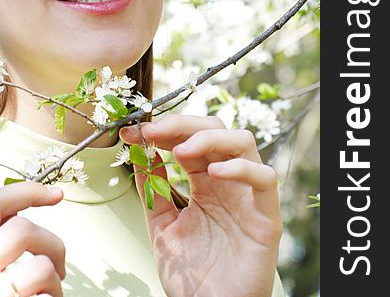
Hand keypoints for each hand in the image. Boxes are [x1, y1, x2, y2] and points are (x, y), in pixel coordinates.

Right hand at [0, 182, 65, 296]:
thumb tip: (25, 211)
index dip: (27, 191)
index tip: (56, 195)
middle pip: (19, 226)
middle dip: (51, 240)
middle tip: (60, 262)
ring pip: (37, 259)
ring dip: (55, 271)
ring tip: (51, 291)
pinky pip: (42, 283)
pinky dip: (55, 293)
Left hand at [120, 115, 281, 296]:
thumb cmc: (192, 275)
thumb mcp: (161, 225)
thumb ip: (152, 189)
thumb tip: (138, 152)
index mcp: (203, 180)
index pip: (187, 138)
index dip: (162, 128)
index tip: (133, 131)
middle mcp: (227, 180)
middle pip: (215, 128)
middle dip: (181, 124)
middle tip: (152, 131)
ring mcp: (248, 194)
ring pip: (242, 141)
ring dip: (209, 137)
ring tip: (181, 151)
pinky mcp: (266, 215)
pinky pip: (264, 178)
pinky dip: (241, 168)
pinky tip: (214, 173)